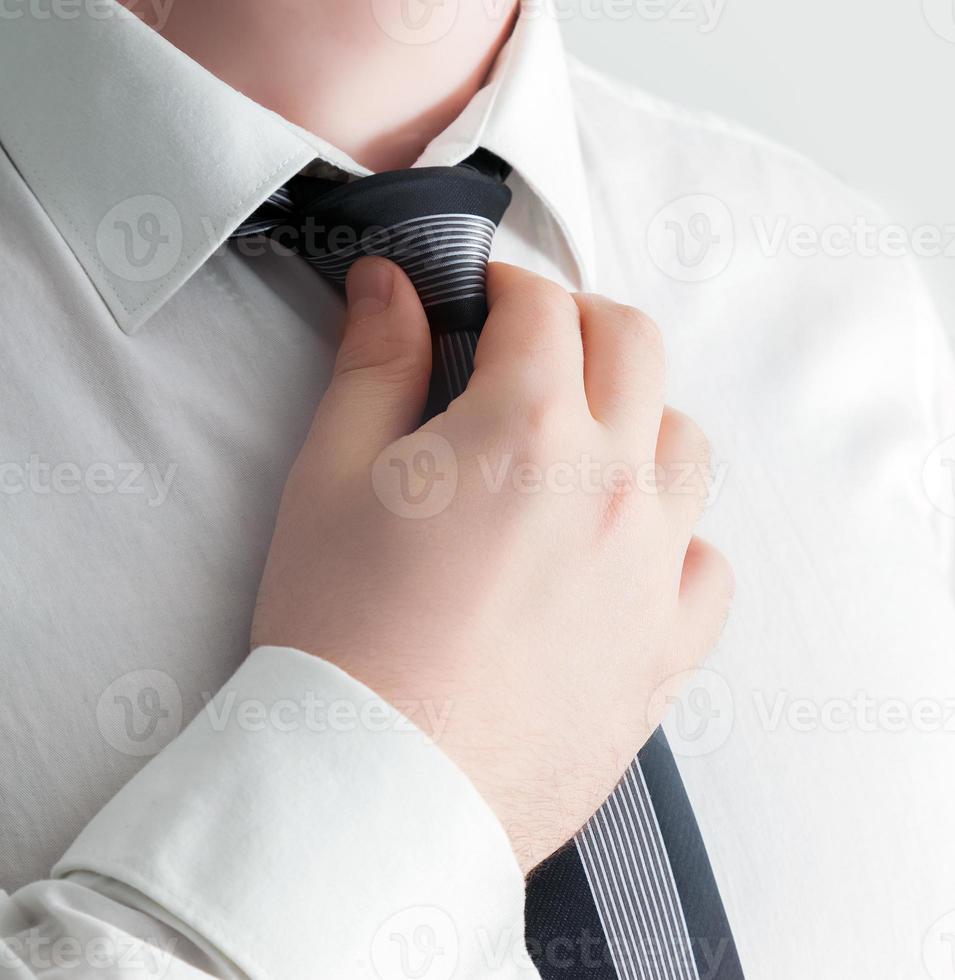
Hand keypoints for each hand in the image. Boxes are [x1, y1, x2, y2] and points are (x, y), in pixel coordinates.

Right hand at [252, 257, 732, 872]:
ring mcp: (652, 570)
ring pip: (683, 444)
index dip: (504, 284)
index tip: (482, 295)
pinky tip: (623, 549)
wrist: (375, 786)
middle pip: (633, 347)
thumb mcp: (330, 475)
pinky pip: (706, 563)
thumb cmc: (340, 632)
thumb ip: (374, 362)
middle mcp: (611, 487)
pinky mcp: (665, 648)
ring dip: (637, 416)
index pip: (542, 307)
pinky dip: (673, 534)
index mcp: (528, 430)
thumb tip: (391, 286)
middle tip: (531, 344)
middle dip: (580, 323)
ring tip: (579, 443)